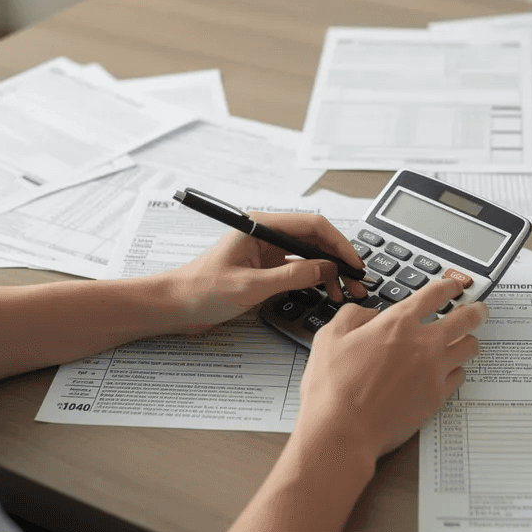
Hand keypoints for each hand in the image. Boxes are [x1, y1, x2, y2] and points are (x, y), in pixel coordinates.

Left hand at [153, 212, 366, 333]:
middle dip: (338, 260)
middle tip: (357, 282)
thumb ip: (291, 275)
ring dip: (329, 273)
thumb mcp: (250, 285)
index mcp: (259, 227)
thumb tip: (325, 268)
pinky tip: (326, 292)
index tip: (354, 263)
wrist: (175, 306)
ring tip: (345, 293)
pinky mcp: (264, 268)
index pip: (311, 225)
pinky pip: (298, 269)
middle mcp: (265, 235)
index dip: (338, 243)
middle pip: (314, 240)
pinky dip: (315, 280)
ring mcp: (266, 251)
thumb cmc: (200, 290)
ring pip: (309, 256)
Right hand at [293, 278, 485, 463]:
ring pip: (469, 348)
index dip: (449, 286)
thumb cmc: (332, 388)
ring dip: (468, 340)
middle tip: (479, 310)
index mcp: (398, 323)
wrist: (342, 431)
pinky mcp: (437, 397)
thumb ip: (354, 316)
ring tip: (466, 340)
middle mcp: (423, 344)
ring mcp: (434, 371)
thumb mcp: (329, 337)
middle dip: (476, 311)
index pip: (435, 294)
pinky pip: (459, 377)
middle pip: (466, 319)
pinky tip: (449, 372)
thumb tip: (370, 314)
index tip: (454, 286)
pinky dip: (456, 370)